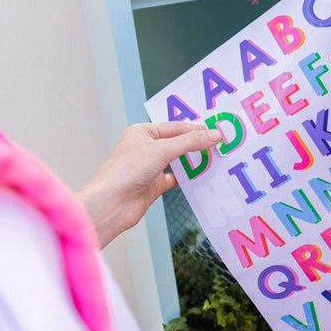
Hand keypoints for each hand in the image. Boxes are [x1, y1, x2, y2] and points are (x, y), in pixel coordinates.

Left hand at [77, 121, 220, 247]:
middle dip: (197, 144)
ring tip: (215, 158)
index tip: (217, 131)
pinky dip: (189, 177)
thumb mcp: (162, 150)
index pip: (175, 127)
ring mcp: (150, 168)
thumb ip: (190, 142)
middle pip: (177, 142)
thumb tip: (214, 135)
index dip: (196, 129)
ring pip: (178, 161)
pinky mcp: (153, 185)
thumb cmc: (126, 170)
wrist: (111, 204)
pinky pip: (176, 178)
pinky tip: (203, 176)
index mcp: (142, 132)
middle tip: (219, 144)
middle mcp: (145, 148)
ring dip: (194, 160)